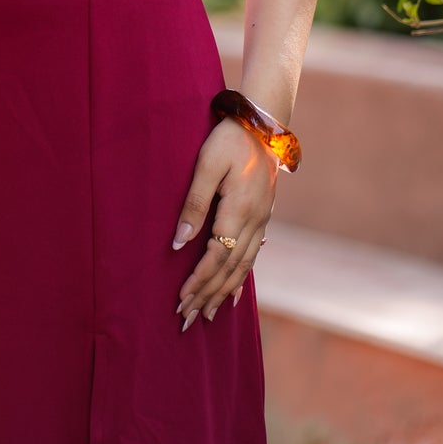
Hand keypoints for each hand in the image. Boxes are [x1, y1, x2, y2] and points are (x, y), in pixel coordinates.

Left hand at [172, 117, 276, 329]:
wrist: (263, 124)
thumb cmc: (229, 140)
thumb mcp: (207, 165)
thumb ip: (193, 204)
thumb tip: (179, 242)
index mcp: (238, 211)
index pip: (216, 257)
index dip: (198, 281)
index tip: (180, 300)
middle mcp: (253, 222)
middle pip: (229, 269)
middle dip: (206, 295)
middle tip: (186, 319)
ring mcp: (261, 221)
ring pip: (242, 267)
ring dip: (222, 292)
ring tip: (206, 314)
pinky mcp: (262, 216)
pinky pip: (251, 255)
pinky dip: (240, 278)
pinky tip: (232, 292)